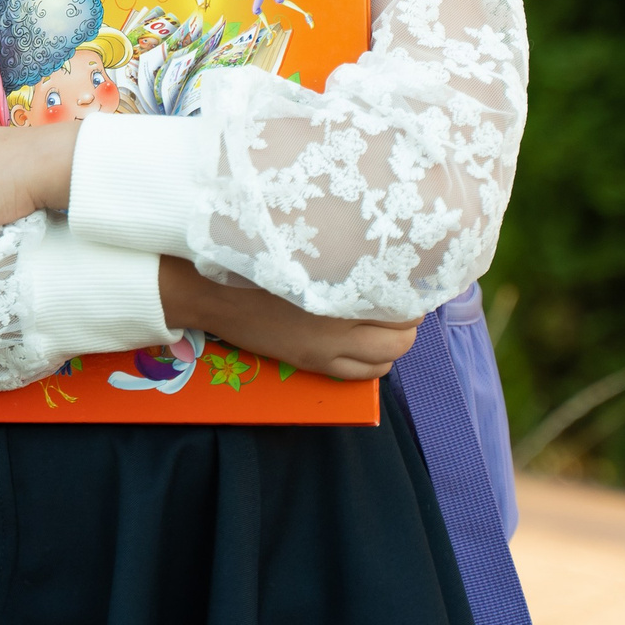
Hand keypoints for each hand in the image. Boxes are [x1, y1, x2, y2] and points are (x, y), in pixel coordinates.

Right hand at [158, 257, 418, 380]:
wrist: (213, 292)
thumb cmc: (255, 261)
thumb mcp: (304, 251)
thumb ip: (342, 253)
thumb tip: (376, 249)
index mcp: (338, 293)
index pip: (399, 304)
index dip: (411, 293)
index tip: (409, 278)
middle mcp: (339, 329)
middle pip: (401, 337)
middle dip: (408, 321)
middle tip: (402, 302)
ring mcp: (327, 351)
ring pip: (386, 360)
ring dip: (394, 344)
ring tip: (386, 324)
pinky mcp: (313, 363)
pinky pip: (361, 375)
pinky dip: (375, 362)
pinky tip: (367, 345)